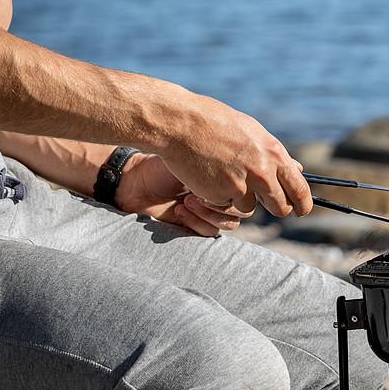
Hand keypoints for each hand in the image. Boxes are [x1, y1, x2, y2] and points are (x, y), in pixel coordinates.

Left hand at [115, 152, 252, 235]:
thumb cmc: (166, 160)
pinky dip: (196, 221)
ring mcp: (212, 212)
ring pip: (230, 224)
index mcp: (229, 175)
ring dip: (210, 213)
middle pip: (245, 209)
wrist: (136, 178)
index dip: (243, 190)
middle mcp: (224, 194)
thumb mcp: (199, 157)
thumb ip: (226, 165)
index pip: (252, 189)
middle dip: (225, 202)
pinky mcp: (197, 226)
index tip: (224, 179)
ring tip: (187, 200)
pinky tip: (179, 209)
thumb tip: (248, 174)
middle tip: (202, 191)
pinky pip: (210, 232)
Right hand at [156, 93, 312, 218]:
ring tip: (225, 175)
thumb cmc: (216, 123)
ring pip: (249, 208)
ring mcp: (242, 185)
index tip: (301, 211)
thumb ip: (274, 155)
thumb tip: (296, 168)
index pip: (300, 189)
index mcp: (274, 154)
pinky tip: (209, 176)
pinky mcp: (221, 195)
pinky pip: (225, 205)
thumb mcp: (253, 132)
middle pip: (280, 207)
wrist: (181, 124)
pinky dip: (219, 197)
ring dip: (241, 199)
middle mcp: (263, 172)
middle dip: (276, 208)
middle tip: (266, 202)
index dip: (303, 205)